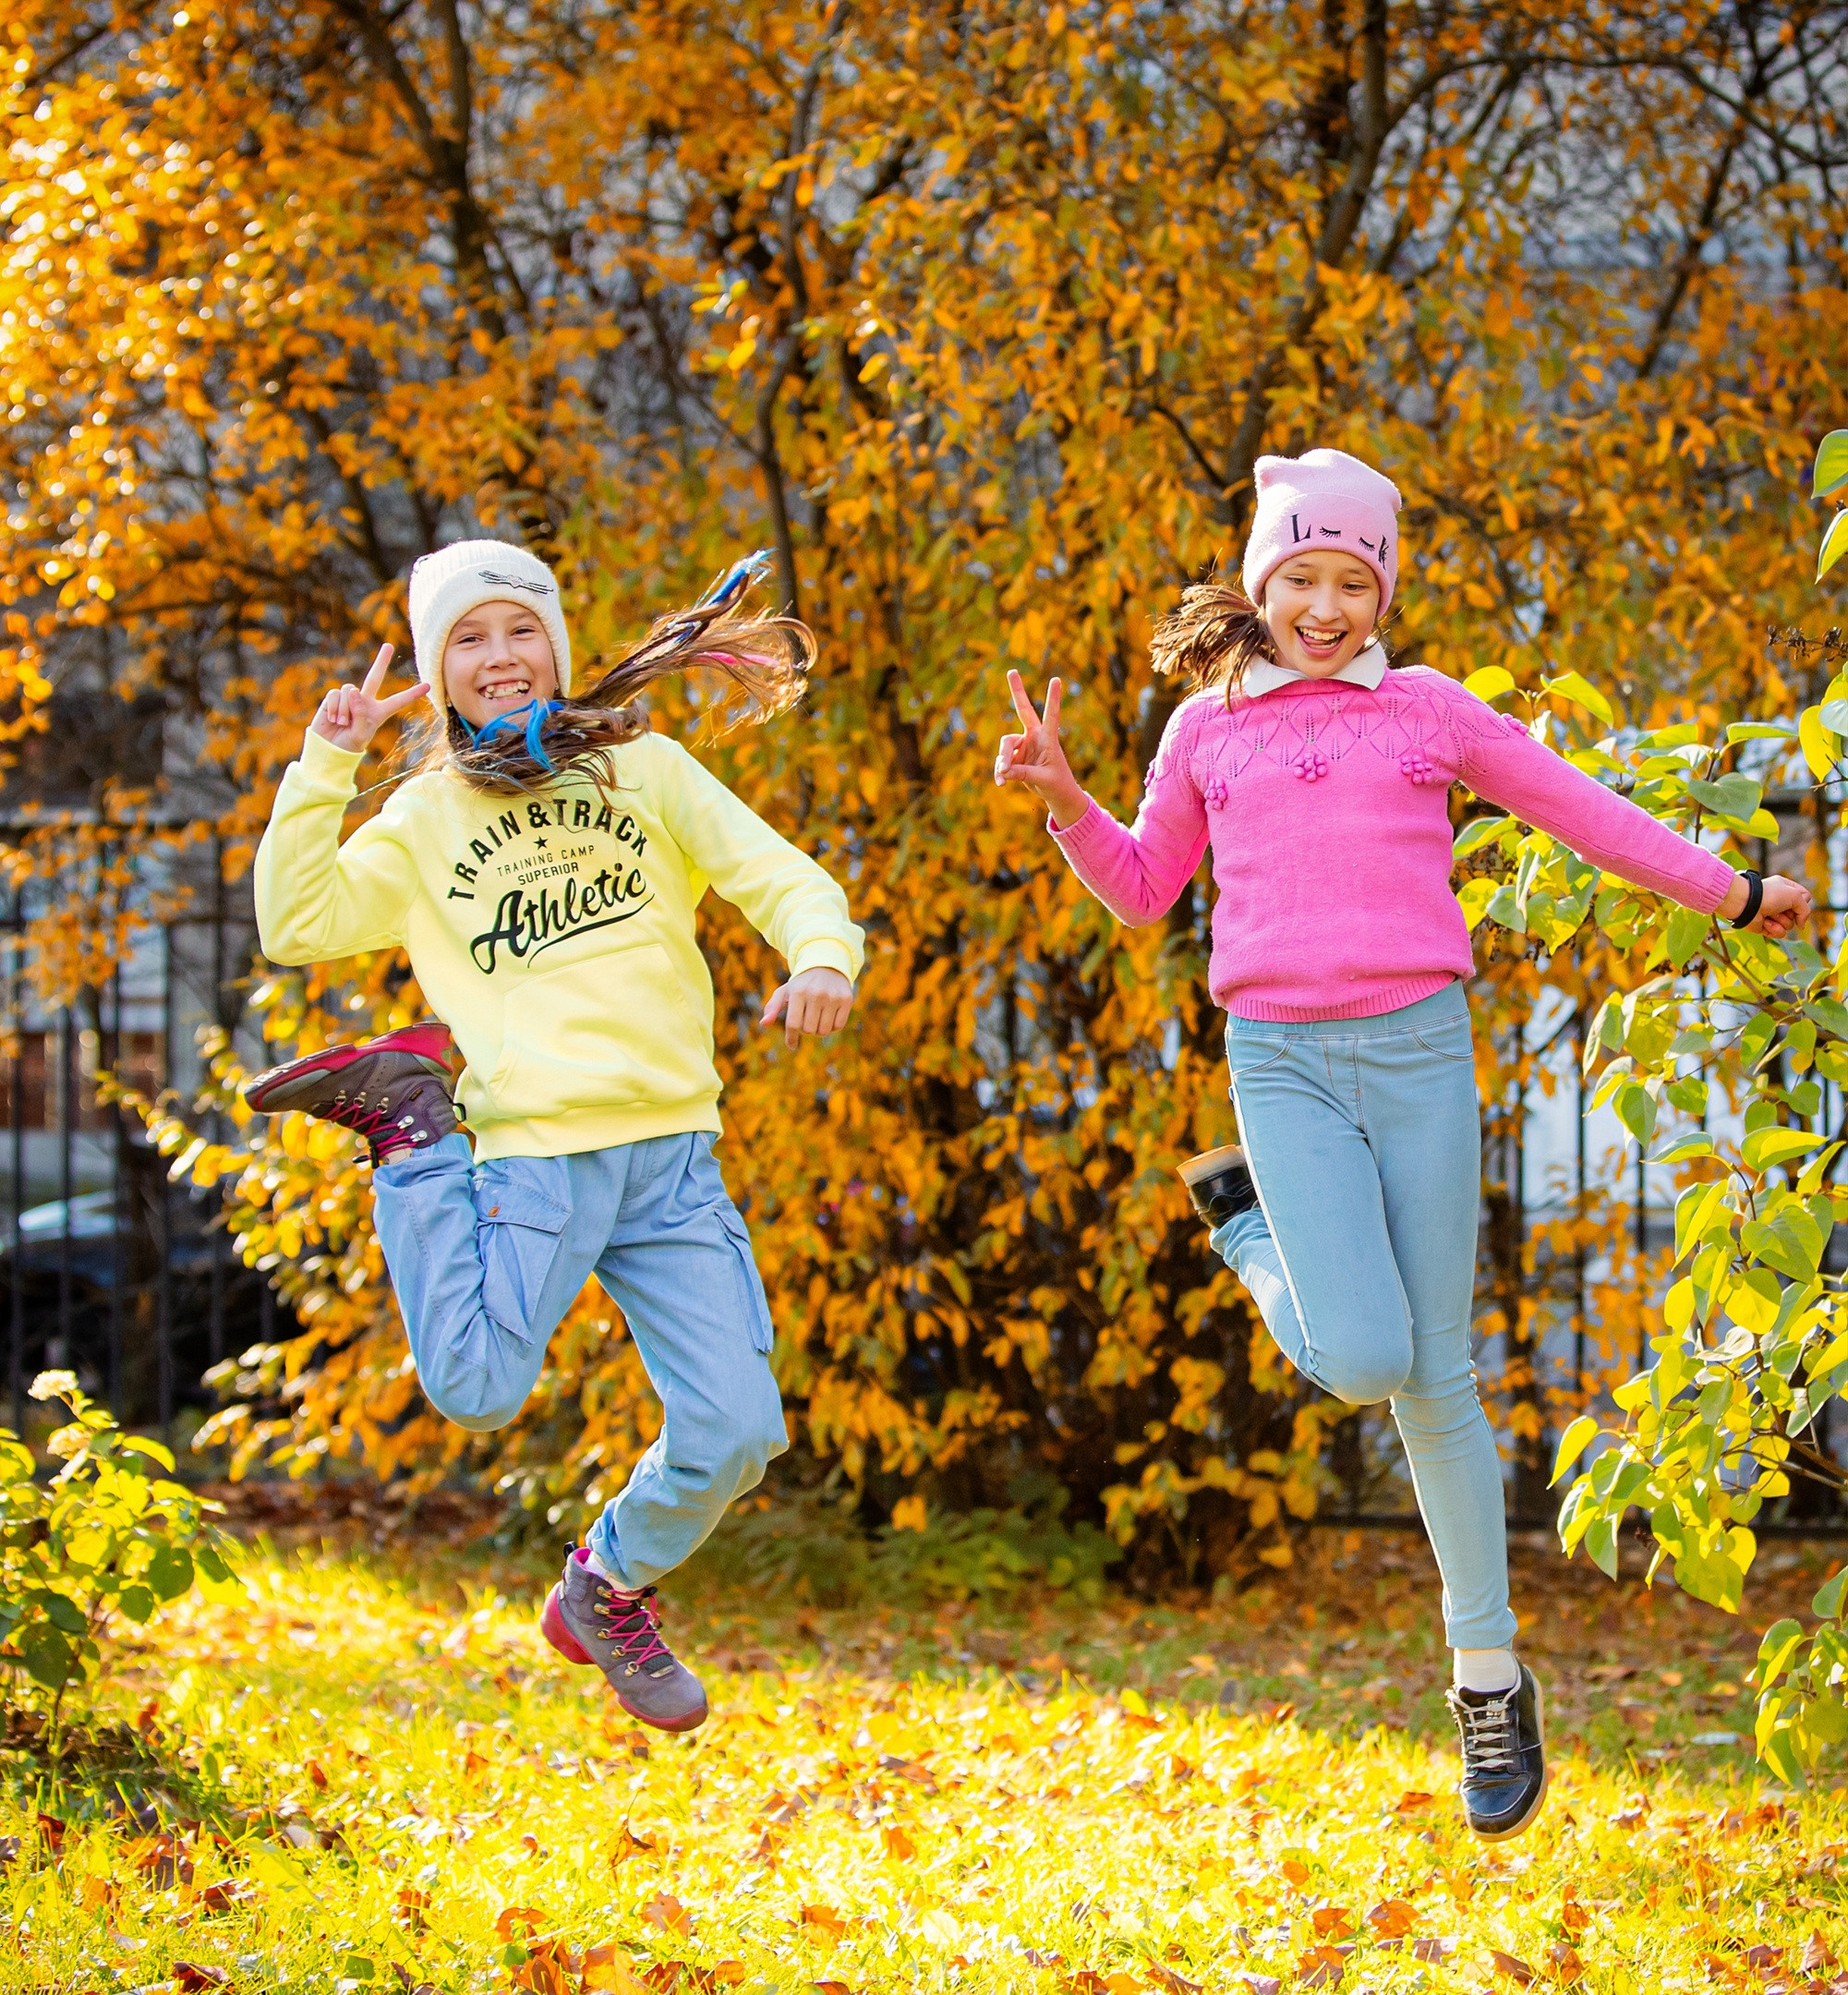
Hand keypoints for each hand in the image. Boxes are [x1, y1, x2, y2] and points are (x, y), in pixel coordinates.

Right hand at [309, 643, 428, 753]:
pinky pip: (336, 695)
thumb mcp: (360, 735)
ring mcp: (349, 697)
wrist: (328, 747)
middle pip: (374, 677)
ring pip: (350, 691)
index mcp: (378, 712)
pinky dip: (334, 708)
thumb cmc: (348, 744)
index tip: (428, 686)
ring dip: (345, 710)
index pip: (398, 701)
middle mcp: (365, 701)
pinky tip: (333, 719)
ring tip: (342, 723)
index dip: (412, 694)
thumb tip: (354, 691)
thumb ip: (360, 715)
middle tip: (389, 646)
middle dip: (381, 661)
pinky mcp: (334, 697)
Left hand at [761, 967, 854, 1048]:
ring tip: (817, 1019)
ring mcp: (832, 996)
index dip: (791, 1038)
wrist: (826, 966)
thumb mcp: (785, 992)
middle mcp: (816, 994)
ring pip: (824, 1031)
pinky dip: (833, 1027)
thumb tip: (763, 1024)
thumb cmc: (801, 984)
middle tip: (807, 1020)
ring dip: (819, 1030)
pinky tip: (829, 1017)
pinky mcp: (846, 999)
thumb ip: (772, 1007)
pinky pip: (838, 1026)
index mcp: (798, 992)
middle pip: (809, 1030)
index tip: (792, 1045)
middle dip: (806, 1030)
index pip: (793, 1024)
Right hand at [995, 670, 1088, 829]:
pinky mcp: (1015, 756)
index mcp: (1048, 738)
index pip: (1051, 715)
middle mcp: (1034, 737)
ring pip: (1005, 746)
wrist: (1055, 793)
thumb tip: (1004, 770)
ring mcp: (1023, 745)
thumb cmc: (1057, 784)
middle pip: (1023, 710)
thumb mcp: (1042, 779)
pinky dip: (1001, 772)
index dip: (1052, 698)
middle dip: (1017, 691)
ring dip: (1002, 761)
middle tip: (1011, 671)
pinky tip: (1001, 783)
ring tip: (1003, 777)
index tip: (1056, 679)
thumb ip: (1023, 773)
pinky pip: (1002, 762)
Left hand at [1719, 871, 1812, 940]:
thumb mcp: (1795, 896)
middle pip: (1797, 914)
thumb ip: (1805, 910)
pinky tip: (1765, 922)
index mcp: (1785, 888)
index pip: (1805, 898)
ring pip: (1789, 925)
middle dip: (1791, 913)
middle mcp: (1779, 901)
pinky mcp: (1765, 926)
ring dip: (1782, 921)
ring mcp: (1772, 915)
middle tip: (1780, 908)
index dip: (1803, 902)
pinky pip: (1779, 933)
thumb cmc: (1769, 895)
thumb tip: (1801, 925)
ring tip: (1770, 915)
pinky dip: (1774, 929)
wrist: (1745, 904)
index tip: (1795, 900)